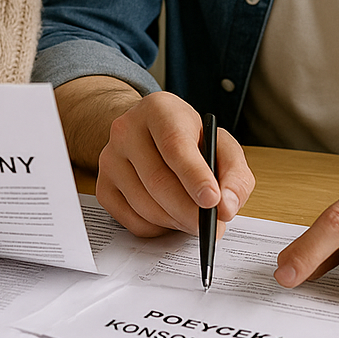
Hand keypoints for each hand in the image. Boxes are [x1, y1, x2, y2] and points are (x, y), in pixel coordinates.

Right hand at [95, 90, 255, 237]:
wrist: (150, 134)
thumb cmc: (190, 140)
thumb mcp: (221, 145)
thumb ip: (234, 174)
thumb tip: (227, 207)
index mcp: (159, 109)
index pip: (175, 146)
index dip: (195, 177)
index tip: (213, 201)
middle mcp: (127, 129)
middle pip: (158, 180)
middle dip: (189, 211)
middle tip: (212, 226)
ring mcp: (110, 158)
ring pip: (144, 205)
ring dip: (176, 221)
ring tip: (194, 218)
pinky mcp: (103, 185)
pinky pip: (132, 220)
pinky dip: (158, 228)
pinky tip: (171, 216)